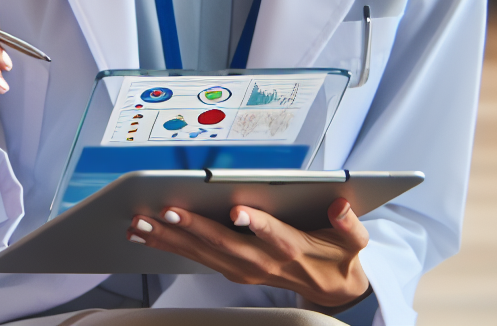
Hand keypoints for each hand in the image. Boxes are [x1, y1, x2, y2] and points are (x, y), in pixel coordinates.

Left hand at [127, 197, 369, 309]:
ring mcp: (245, 269)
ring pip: (205, 255)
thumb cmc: (340, 255)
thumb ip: (349, 223)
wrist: (334, 290)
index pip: (274, 237)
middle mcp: (265, 262)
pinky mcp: (233, 270)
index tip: (237, 211)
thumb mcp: (355, 240)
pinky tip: (147, 234)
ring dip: (172, 240)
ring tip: (142, 223)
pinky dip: (172, 247)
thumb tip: (340, 205)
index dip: (258, 225)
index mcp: (294, 249)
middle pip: (227, 246)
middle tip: (167, 211)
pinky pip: (199, 259)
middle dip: (196, 229)